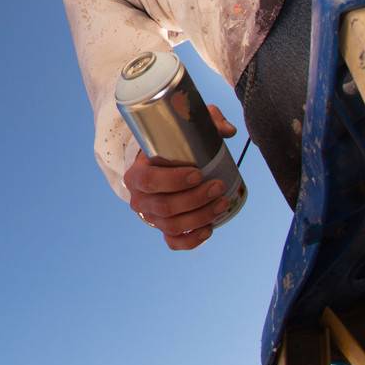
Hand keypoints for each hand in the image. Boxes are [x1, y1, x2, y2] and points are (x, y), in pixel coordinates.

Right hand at [124, 104, 238, 250]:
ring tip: (222, 203)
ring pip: (172, 225)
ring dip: (201, 216)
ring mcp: (150, 217)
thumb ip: (204, 122)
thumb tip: (228, 131)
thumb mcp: (181, 130)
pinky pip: (174, 242)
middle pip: (164, 207)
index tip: (198, 173)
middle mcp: (139, 199)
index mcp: (136, 173)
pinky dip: (192, 240)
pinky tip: (209, 228)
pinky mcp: (163, 229)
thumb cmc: (170, 148)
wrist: (157, 168)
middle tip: (218, 186)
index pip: (149, 181)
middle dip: (195, 199)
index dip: (173, 180)